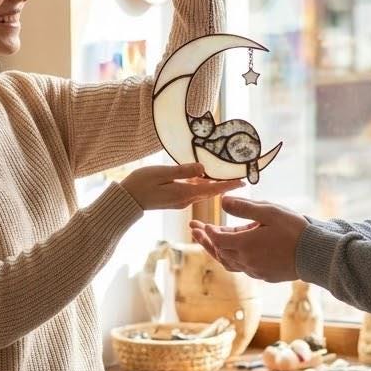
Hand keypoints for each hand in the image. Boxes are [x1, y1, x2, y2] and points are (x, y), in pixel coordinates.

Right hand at [121, 163, 242, 210]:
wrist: (126, 201)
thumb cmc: (141, 183)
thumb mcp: (162, 173)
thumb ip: (183, 171)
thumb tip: (203, 168)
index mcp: (184, 193)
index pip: (212, 189)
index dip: (228, 185)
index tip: (243, 182)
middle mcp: (185, 200)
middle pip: (210, 192)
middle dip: (225, 185)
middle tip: (240, 178)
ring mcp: (180, 202)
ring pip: (203, 193)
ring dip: (215, 186)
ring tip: (227, 177)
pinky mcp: (175, 200)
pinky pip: (194, 193)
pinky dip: (203, 186)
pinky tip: (205, 178)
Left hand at [189, 196, 308, 281]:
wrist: (314, 255)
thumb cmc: (294, 230)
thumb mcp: (269, 212)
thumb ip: (244, 207)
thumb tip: (222, 201)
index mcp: (245, 245)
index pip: (217, 240)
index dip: (207, 232)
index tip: (200, 224)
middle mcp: (246, 261)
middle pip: (219, 252)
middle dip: (205, 241)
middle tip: (194, 231)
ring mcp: (255, 271)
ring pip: (229, 262)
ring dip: (217, 251)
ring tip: (208, 242)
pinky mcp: (264, 276)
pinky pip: (242, 268)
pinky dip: (232, 258)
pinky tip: (233, 251)